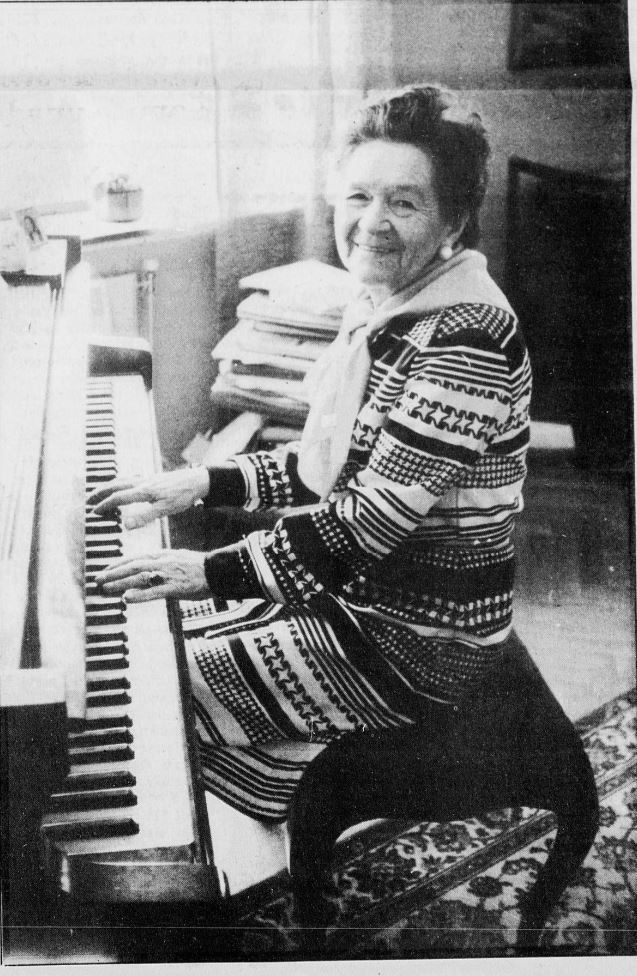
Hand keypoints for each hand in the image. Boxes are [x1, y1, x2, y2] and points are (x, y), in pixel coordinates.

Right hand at [87, 467, 209, 527]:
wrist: (198, 480)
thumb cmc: (184, 495)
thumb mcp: (166, 509)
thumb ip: (145, 517)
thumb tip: (125, 524)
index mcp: (144, 491)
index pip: (118, 497)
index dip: (105, 505)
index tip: (94, 512)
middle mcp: (142, 482)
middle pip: (116, 485)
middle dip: (100, 492)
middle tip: (88, 499)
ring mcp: (147, 478)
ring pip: (122, 480)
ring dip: (109, 486)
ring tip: (100, 492)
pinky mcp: (153, 478)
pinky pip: (131, 479)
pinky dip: (121, 482)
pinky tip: (122, 486)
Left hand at [94, 549, 209, 602]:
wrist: (219, 570)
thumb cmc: (199, 568)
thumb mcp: (178, 559)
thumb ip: (162, 563)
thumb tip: (149, 569)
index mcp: (162, 555)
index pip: (135, 558)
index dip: (118, 564)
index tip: (105, 570)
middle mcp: (162, 562)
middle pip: (132, 566)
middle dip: (113, 573)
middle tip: (97, 579)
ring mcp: (168, 574)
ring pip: (139, 577)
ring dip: (120, 583)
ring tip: (105, 589)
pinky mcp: (175, 587)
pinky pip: (154, 591)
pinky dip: (139, 595)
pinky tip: (127, 599)